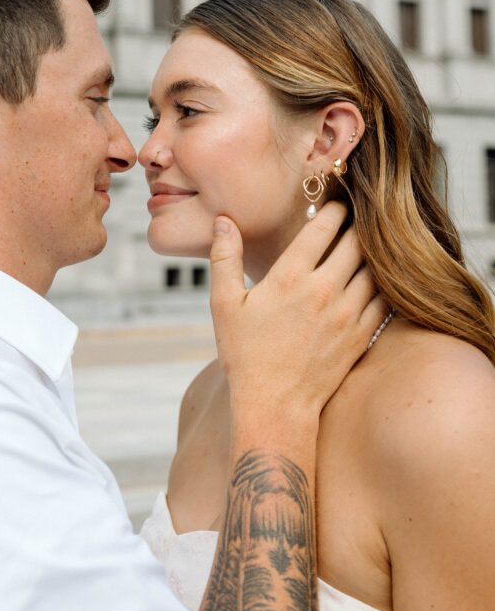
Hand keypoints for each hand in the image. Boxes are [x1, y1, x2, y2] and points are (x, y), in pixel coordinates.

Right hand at [210, 201, 384, 424]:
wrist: (276, 407)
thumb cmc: (246, 356)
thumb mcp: (224, 304)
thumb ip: (224, 257)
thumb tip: (223, 222)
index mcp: (290, 277)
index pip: (325, 226)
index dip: (334, 208)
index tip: (335, 203)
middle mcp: (324, 290)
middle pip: (357, 240)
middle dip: (357, 225)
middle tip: (357, 218)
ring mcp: (348, 313)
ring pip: (376, 267)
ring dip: (373, 253)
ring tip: (368, 246)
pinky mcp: (362, 335)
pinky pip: (386, 298)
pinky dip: (385, 283)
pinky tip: (377, 279)